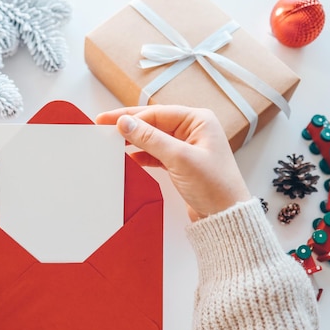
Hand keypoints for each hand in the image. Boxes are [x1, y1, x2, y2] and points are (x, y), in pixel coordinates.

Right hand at [96, 105, 250, 220]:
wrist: (226, 216)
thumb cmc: (215, 186)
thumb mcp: (180, 159)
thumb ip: (151, 139)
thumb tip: (126, 123)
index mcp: (198, 120)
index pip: (156, 113)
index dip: (130, 117)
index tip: (108, 121)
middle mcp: (194, 130)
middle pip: (153, 122)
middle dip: (129, 125)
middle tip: (103, 125)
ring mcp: (187, 147)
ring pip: (153, 138)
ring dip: (134, 141)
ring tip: (112, 142)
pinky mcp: (182, 163)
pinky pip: (156, 153)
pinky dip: (142, 155)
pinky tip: (129, 158)